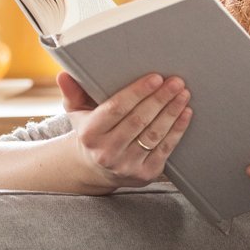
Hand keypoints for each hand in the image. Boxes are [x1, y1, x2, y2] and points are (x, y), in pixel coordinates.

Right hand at [59, 71, 193, 190]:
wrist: (95, 168)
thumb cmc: (90, 132)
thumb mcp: (76, 112)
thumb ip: (73, 92)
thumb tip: (63, 74)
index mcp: (89, 134)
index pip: (116, 109)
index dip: (138, 92)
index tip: (156, 78)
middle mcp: (106, 152)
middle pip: (139, 121)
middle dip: (160, 99)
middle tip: (176, 82)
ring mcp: (126, 165)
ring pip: (154, 135)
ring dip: (172, 112)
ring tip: (183, 94)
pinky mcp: (144, 174)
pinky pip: (164, 149)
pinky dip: (177, 130)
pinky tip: (185, 113)